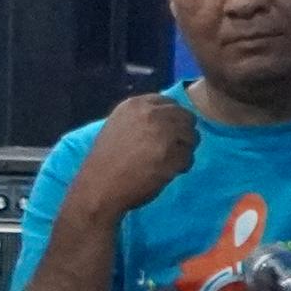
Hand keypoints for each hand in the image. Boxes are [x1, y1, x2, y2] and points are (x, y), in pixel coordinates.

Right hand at [65, 93, 199, 220]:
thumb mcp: (118, 126)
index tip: (166, 132)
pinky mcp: (171, 155)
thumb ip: (142, 118)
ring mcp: (163, 134)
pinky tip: (166, 172)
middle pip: (185, 117)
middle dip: (182, 133)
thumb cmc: (106, 160)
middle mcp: (151, 114)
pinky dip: (181, 167)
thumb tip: (168, 119)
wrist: (99, 186)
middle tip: (171, 149)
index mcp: (135, 105)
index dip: (171, 119)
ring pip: (192, 137)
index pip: (169, 103)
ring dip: (184, 150)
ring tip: (167, 162)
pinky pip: (189, 157)